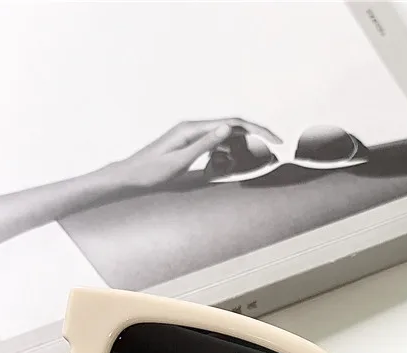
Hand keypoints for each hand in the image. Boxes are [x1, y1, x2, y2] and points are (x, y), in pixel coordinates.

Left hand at [104, 118, 281, 189]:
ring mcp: (191, 134)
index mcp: (192, 129)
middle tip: (276, 149)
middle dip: (256, 136)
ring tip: (255, 160)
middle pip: (233, 125)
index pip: (233, 123)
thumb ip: (204, 144)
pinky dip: (228, 152)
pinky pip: (216, 144)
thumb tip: (227, 128)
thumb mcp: (180, 160)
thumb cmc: (151, 171)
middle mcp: (193, 127)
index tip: (276, 141)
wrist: (130, 175)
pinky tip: (232, 164)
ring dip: (243, 146)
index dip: (258, 130)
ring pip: (226, 135)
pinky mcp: (190, 144)